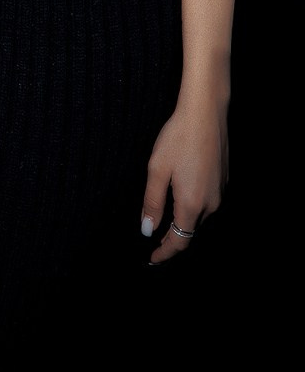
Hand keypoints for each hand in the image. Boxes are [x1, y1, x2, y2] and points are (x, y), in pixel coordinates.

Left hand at [140, 95, 227, 262]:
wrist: (206, 113)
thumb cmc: (178, 138)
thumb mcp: (157, 170)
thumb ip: (152, 203)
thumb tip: (147, 230)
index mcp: (192, 204)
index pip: (180, 242)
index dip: (165, 253)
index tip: (152, 259)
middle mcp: (211, 203)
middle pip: (190, 231)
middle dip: (173, 238)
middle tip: (154, 241)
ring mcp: (220, 192)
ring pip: (199, 217)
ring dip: (183, 222)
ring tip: (165, 222)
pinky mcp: (224, 180)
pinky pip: (207, 202)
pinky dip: (193, 207)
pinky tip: (181, 196)